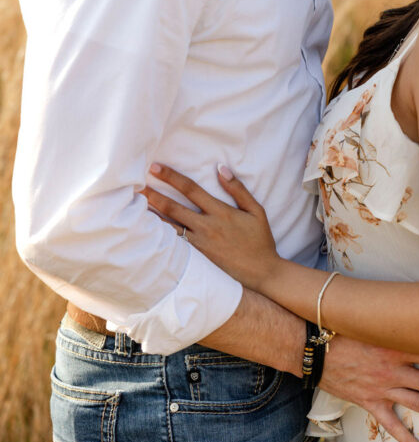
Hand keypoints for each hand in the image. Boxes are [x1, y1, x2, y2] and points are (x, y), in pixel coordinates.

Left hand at [143, 163, 279, 289]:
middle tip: (134, 185)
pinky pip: (173, 247)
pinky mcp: (196, 261)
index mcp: (221, 212)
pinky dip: (158, 239)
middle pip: (173, 208)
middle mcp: (206, 228)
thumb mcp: (256, 210)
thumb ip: (238, 189)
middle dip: (153, 194)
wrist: (262, 274)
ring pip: (169, 228)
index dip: (172, 177)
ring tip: (134, 207)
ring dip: (151, 217)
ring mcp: (199, 246)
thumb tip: (221, 168)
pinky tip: (145, 233)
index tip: (155, 167)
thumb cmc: (260, 240)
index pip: (191, 189)